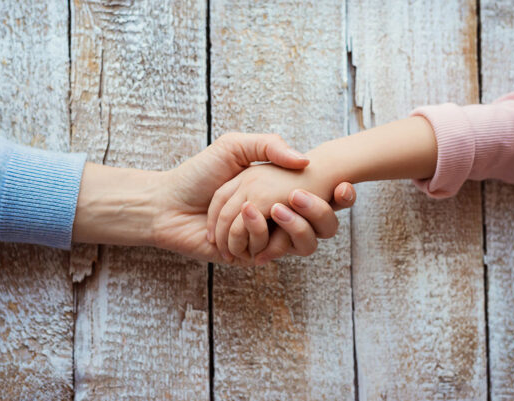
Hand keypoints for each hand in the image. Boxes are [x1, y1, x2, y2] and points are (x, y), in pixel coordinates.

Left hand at [74, 132, 355, 263]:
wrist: (167, 202)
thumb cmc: (199, 173)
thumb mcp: (234, 147)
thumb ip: (269, 145)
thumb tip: (305, 159)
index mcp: (279, 191)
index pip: (324, 198)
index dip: (343, 196)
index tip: (347, 186)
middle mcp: (277, 217)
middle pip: (323, 227)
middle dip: (318, 213)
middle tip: (301, 196)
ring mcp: (265, 238)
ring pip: (301, 243)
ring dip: (283, 223)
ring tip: (258, 205)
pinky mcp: (249, 256)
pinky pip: (268, 251)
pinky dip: (254, 231)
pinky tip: (239, 218)